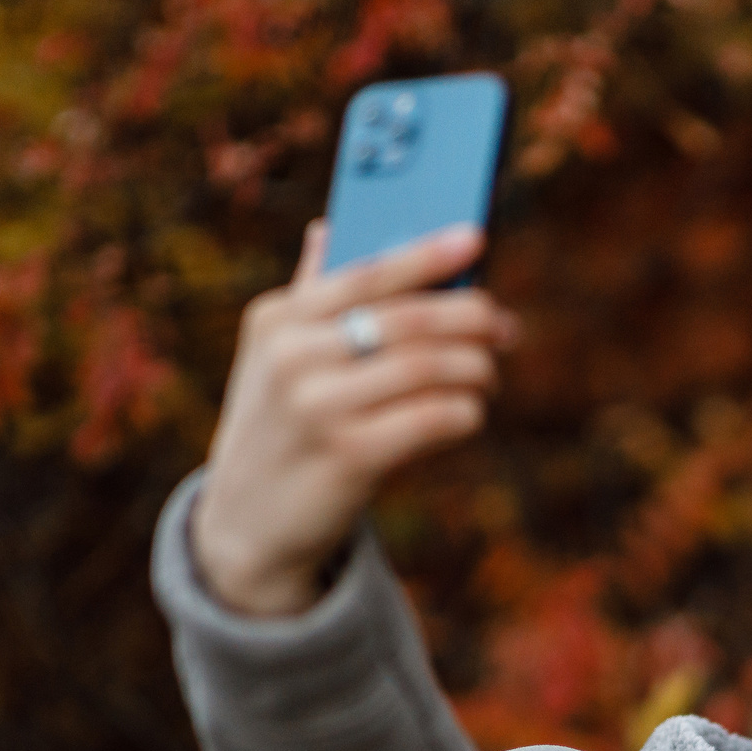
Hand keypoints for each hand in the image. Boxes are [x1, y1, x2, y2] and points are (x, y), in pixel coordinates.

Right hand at [191, 220, 517, 616]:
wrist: (246, 522)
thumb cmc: (277, 427)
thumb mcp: (272, 358)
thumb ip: (308, 296)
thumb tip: (328, 227)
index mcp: (277, 319)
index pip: (366, 273)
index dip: (427, 254)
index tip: (475, 239)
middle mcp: (293, 357)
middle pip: (410, 320)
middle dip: (473, 318)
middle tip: (506, 328)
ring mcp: (318, 407)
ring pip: (429, 367)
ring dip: (476, 368)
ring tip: (489, 376)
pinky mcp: (349, 456)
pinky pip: (434, 418)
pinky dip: (465, 411)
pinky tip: (470, 413)